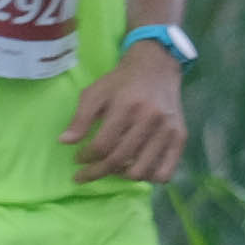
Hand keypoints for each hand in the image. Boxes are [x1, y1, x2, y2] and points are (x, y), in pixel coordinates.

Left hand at [62, 43, 186, 184]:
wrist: (157, 66)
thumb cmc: (122, 81)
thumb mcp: (96, 92)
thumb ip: (80, 117)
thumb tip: (65, 142)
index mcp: (127, 106)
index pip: (102, 145)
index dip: (86, 157)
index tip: (78, 160)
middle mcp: (150, 119)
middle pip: (119, 160)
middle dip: (97, 171)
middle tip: (85, 173)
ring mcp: (167, 130)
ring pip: (141, 171)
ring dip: (121, 175)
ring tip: (112, 168)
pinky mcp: (180, 137)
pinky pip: (165, 173)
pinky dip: (149, 177)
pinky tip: (136, 169)